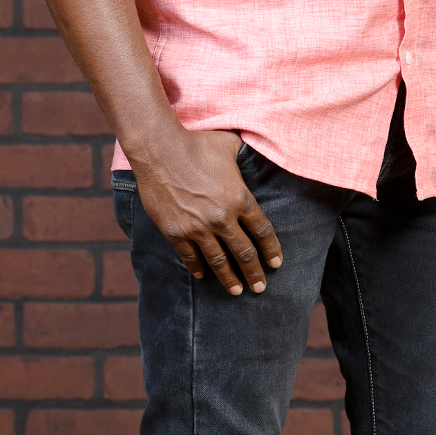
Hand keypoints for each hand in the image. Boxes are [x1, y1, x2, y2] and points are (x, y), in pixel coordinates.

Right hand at [132, 126, 283, 296]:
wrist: (159, 149)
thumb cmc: (196, 143)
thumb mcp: (230, 145)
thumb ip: (246, 155)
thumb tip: (258, 150)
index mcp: (240, 198)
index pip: (263, 231)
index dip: (272, 250)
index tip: (276, 264)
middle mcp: (222, 218)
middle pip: (245, 253)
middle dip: (255, 273)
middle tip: (260, 287)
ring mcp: (197, 228)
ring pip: (219, 261)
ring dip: (230, 279)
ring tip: (237, 291)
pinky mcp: (175, 232)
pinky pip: (190, 257)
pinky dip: (198, 268)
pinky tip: (203, 276)